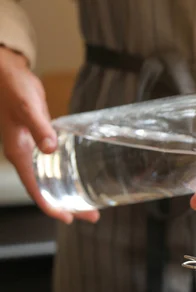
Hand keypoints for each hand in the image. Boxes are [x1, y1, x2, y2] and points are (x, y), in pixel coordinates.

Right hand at [0, 47, 98, 223]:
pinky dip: (65, 174)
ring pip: (50, 178)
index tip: (67, 218)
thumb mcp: (28, 107)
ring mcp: (31, 149)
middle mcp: (24, 156)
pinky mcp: (39, 141)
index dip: (51, 205)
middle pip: (45, 189)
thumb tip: (50, 148)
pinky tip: (79, 177)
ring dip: (67, 191)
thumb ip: (40, 128)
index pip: (35, 188)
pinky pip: (52, 165)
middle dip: (67, 205)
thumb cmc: (13, 88)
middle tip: (91, 216)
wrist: (6, 73)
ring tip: (89, 204)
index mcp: (18, 153)